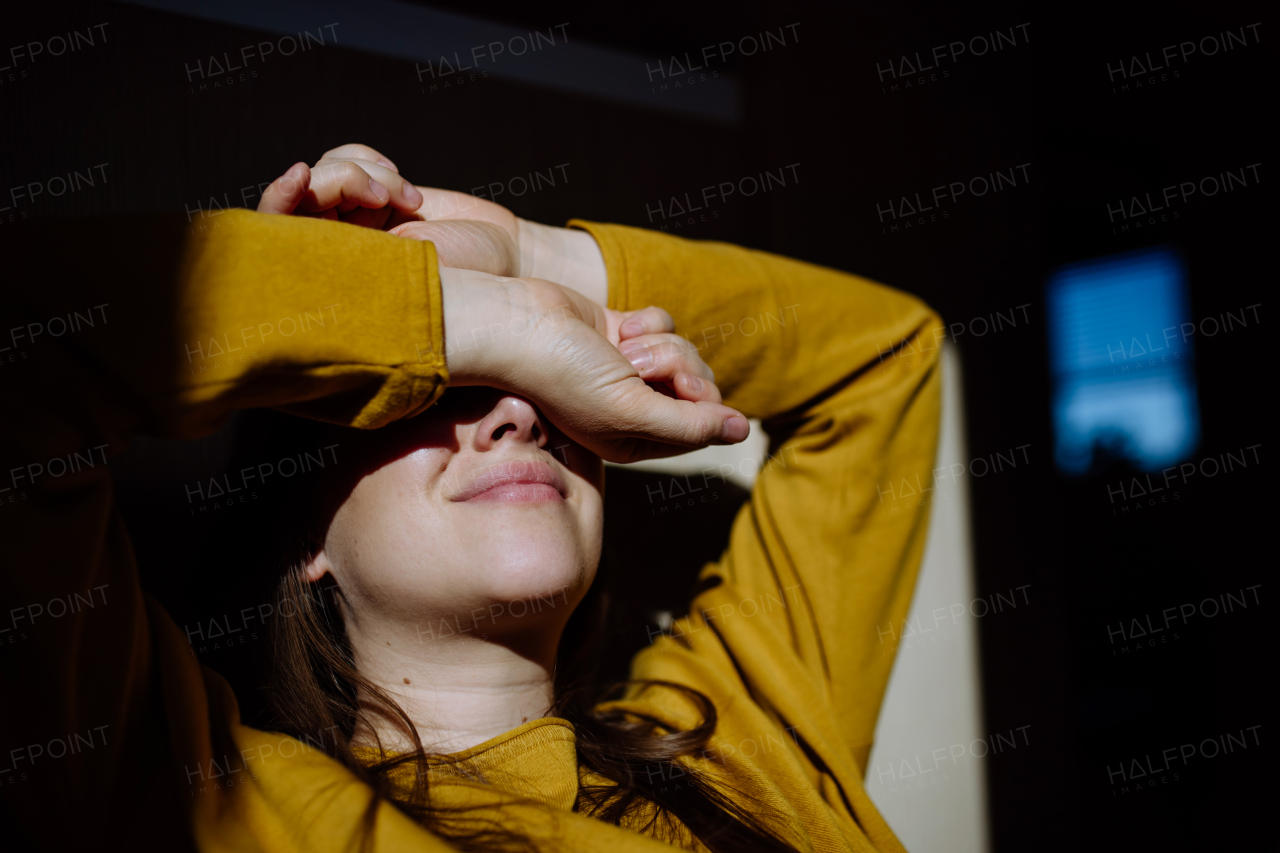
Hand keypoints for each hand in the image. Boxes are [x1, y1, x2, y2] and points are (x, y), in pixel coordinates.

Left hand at [259, 144, 605, 303]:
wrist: (505, 258)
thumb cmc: (466, 280)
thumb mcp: (410, 268)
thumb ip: (361, 248)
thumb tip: (309, 223)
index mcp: (336, 278)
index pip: (279, 236)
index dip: (280, 201)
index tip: (302, 177)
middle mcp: (338, 249)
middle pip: (303, 194)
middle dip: (341, 181)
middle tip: (385, 198)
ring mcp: (353, 220)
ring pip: (327, 171)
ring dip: (367, 172)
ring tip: (409, 199)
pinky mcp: (372, 196)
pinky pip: (349, 160)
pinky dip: (369, 160)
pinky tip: (400, 180)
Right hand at [440, 269, 746, 462]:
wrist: (518, 325)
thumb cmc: (564, 377)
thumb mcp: (631, 414)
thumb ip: (691, 426)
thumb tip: (742, 430)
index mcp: (637, 439)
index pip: (704, 426)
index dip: (702, 404)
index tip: (681, 391)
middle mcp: (635, 409)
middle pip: (701, 387)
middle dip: (678, 367)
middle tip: (639, 367)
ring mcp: (630, 371)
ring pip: (685, 352)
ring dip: (657, 345)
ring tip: (620, 349)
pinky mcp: (624, 334)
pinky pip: (665, 324)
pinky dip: (646, 321)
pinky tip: (616, 328)